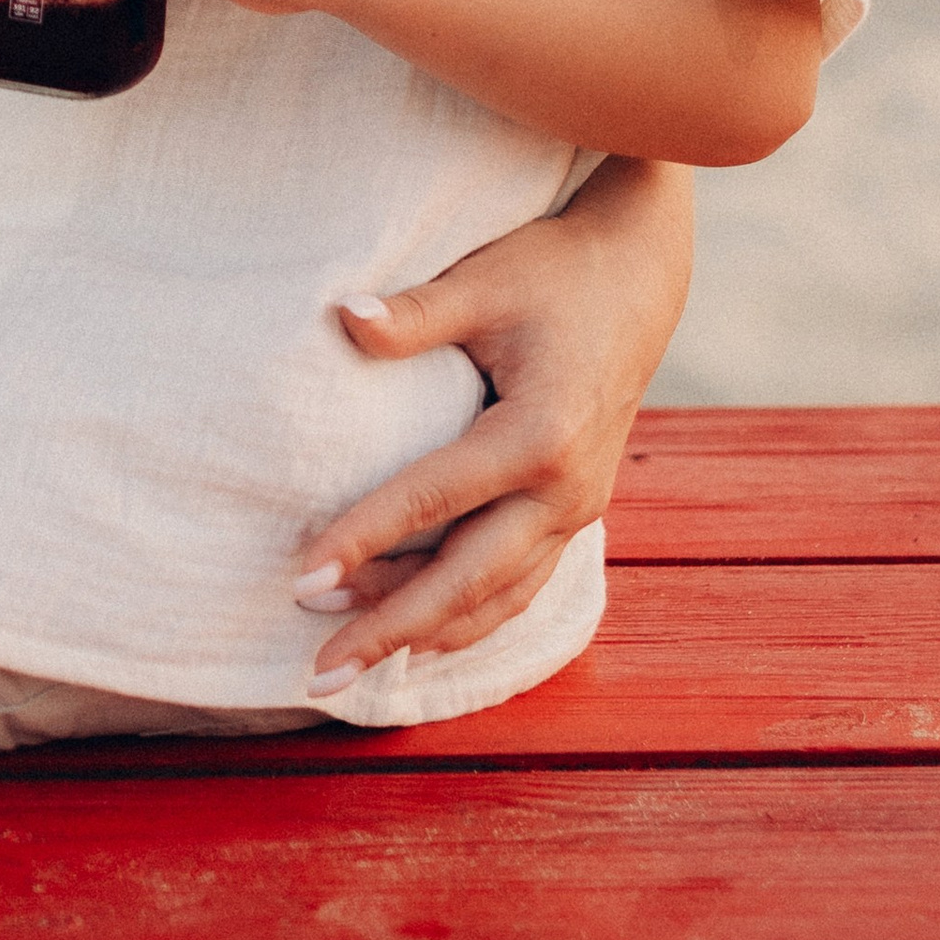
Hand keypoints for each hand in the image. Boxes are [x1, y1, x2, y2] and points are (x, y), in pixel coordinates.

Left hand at [288, 161, 693, 685]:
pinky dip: (472, 620)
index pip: (432, 502)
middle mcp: (566, 489)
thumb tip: (344, 319)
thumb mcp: (482, 282)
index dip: (363, 541)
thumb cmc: (552, 272)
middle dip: (389, 626)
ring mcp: (579, 508)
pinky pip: (522, 585)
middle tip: (318, 667)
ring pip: (497, 597)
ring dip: (425, 633)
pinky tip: (423, 642)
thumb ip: (413, 314)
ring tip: (352, 661)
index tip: (301, 577)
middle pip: (467, 579)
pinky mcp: (578, 510)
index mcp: (540, 435)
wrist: (638, 277)